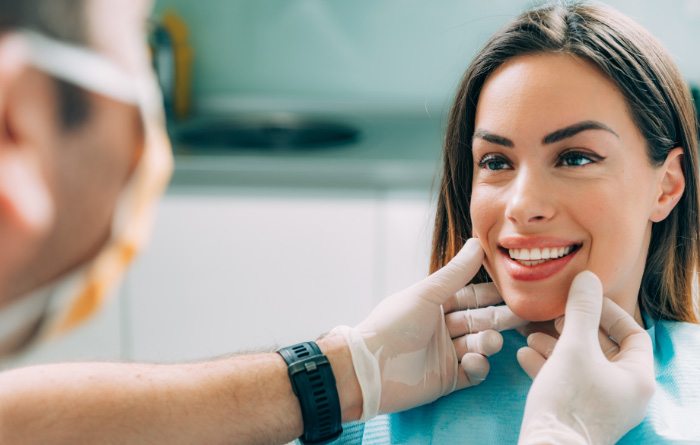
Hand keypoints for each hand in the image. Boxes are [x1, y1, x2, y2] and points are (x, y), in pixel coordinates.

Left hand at [332, 238, 523, 420]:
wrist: (369, 368)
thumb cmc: (392, 325)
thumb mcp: (426, 294)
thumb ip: (455, 273)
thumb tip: (478, 243)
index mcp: (435, 305)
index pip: (471, 296)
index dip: (492, 293)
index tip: (515, 288)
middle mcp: (442, 328)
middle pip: (480, 321)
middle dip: (500, 318)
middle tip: (523, 315)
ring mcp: (445, 354)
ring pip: (479, 345)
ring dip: (488, 342)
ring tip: (489, 342)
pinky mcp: (447, 380)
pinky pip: (472, 372)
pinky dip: (478, 366)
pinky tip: (474, 361)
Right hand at [518, 271, 654, 444]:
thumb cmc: (569, 399)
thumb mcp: (574, 347)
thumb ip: (581, 310)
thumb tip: (587, 278)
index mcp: (636, 377)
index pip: (633, 334)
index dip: (609, 312)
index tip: (583, 300)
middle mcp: (623, 392)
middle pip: (603, 348)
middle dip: (574, 328)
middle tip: (554, 316)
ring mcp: (600, 404)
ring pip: (581, 364)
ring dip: (556, 345)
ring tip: (531, 334)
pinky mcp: (577, 413)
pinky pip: (567, 381)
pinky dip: (548, 365)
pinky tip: (524, 354)